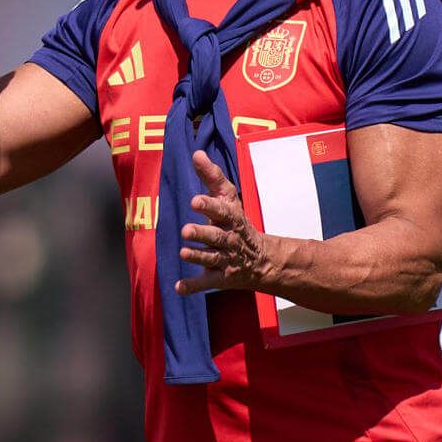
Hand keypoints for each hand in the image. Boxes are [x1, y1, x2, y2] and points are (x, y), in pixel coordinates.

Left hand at [174, 150, 275, 294]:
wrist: (263, 260)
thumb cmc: (236, 223)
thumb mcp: (228, 199)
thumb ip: (211, 177)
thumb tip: (196, 153)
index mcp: (232, 218)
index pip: (222, 211)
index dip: (209, 206)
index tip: (194, 201)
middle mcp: (230, 239)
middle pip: (216, 237)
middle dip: (202, 234)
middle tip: (186, 230)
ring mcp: (226, 260)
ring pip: (211, 258)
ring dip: (197, 256)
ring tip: (183, 253)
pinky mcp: (221, 277)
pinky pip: (206, 283)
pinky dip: (193, 286)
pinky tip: (178, 288)